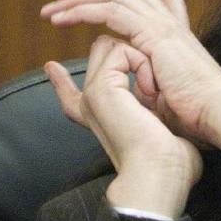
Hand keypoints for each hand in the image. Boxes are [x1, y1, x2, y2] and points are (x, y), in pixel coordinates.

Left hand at [42, 0, 220, 149]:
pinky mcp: (153, 32)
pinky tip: (62, 17)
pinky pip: (108, 10)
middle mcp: (172, 25)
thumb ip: (158, 91)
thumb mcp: (175, 101)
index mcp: (181, 38)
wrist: (219, 115)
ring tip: (53, 7)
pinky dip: (82, 11)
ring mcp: (163, 25)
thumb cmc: (201, 119)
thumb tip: (147, 98)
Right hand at [45, 35, 201, 213]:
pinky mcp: (100, 87)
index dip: (62, 84)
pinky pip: (120, 50)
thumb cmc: (170, 165)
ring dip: (139, 60)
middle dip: (132, 56)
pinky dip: (142, 64)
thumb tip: (169, 131)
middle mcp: (92, 108)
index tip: (51, 69)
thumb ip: (156, 124)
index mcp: (101, 122)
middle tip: (154, 92)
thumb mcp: (161, 139)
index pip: (72, 99)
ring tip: (153, 94)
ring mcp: (92, 96)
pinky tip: (149, 91)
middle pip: (101, 54)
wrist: (160, 174)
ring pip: (109, 45)